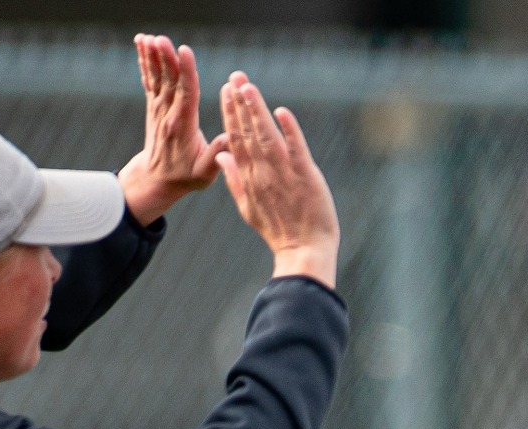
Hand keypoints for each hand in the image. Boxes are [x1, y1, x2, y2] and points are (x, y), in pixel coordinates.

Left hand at [118, 35, 229, 224]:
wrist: (157, 180)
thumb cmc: (185, 177)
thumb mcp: (204, 174)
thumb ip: (216, 157)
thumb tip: (231, 139)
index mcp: (182, 127)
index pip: (186, 95)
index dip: (186, 73)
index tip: (184, 53)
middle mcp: (167, 115)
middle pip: (169, 82)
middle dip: (166, 60)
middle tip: (162, 40)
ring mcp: (158, 108)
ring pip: (156, 78)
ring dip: (152, 56)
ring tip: (148, 37)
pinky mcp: (154, 104)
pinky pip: (149, 79)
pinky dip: (145, 61)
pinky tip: (143, 43)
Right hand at [217, 72, 340, 287]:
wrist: (303, 251)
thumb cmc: (279, 230)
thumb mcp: (248, 207)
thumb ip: (234, 179)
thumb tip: (222, 156)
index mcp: (249, 178)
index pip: (235, 140)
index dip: (230, 115)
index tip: (225, 92)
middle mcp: (263, 172)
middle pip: (248, 133)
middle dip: (240, 104)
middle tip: (234, 77)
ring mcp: (283, 173)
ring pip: (266, 136)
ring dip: (257, 111)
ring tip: (247, 87)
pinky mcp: (305, 175)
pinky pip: (296, 148)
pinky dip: (289, 130)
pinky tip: (281, 112)